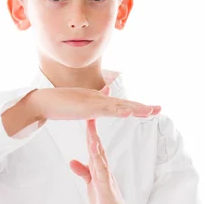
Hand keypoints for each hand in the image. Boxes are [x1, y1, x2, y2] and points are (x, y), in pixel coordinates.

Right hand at [28, 86, 160, 124]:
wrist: (44, 101)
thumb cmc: (61, 103)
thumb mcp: (82, 101)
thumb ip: (96, 98)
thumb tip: (108, 90)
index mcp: (99, 100)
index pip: (122, 104)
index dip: (137, 107)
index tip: (152, 109)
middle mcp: (99, 98)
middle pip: (125, 104)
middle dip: (143, 107)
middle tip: (160, 108)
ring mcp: (93, 102)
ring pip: (119, 106)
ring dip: (135, 108)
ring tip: (151, 111)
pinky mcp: (87, 107)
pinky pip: (105, 110)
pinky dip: (118, 111)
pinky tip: (129, 113)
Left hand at [69, 85, 135, 203]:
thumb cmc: (105, 201)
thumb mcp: (91, 184)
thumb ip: (83, 172)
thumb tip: (72, 160)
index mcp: (100, 167)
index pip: (94, 146)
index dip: (90, 131)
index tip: (86, 116)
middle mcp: (104, 169)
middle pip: (98, 146)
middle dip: (93, 131)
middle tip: (90, 113)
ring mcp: (106, 178)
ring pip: (100, 157)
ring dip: (96, 144)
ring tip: (91, 131)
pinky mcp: (106, 188)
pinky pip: (102, 174)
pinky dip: (98, 164)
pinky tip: (95, 155)